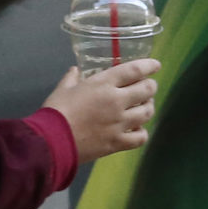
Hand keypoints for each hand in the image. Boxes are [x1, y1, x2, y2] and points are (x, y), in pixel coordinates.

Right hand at [44, 59, 158, 161]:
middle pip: (147, 90)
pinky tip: (136, 129)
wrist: (51, 141)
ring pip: (147, 112)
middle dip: (150, 86)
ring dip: (148, 107)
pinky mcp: (118, 142)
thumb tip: (75, 70)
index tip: (155, 65)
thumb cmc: (56, 111)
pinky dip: (141, 132)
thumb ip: (72, 78)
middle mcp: (117, 101)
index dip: (149, 66)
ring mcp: (120, 123)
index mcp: (104, 84)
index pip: (134, 70)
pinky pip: (141, 137)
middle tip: (148, 87)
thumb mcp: (62, 89)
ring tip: (144, 106)